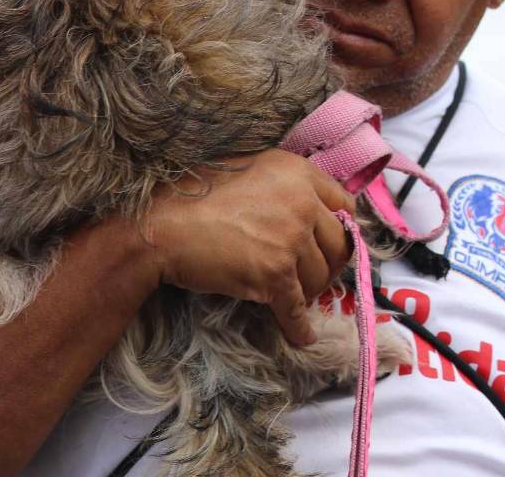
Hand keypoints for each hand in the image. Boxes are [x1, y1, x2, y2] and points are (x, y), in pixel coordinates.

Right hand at [142, 148, 355, 346]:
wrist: (160, 225)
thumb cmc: (193, 193)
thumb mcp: (248, 168)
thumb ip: (283, 184)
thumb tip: (307, 207)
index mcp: (296, 171)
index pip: (343, 203)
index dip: (340, 226)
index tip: (333, 241)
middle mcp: (301, 202)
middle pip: (337, 244)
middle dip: (328, 264)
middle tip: (313, 275)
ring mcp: (290, 240)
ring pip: (319, 278)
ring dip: (308, 291)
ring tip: (292, 295)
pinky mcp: (274, 275)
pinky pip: (297, 309)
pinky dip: (300, 327)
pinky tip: (303, 336)